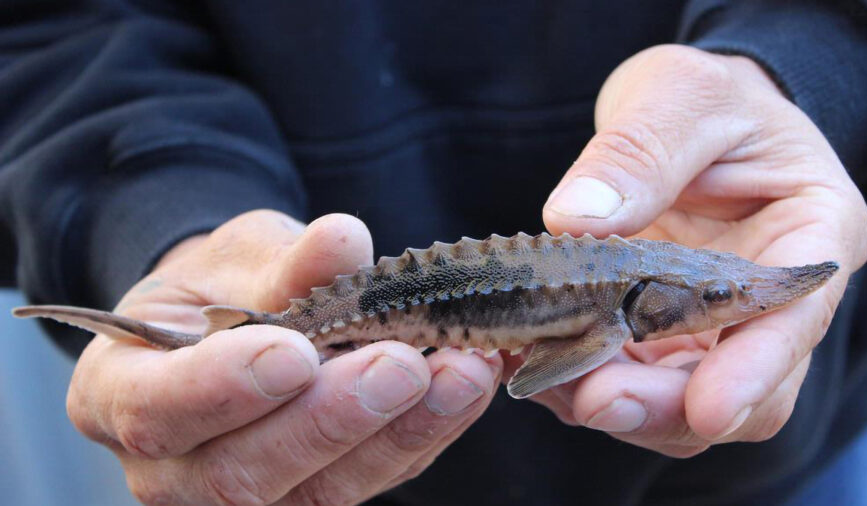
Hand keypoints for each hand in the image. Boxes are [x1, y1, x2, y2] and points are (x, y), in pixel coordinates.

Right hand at [66, 210, 501, 504]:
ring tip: (460, 372)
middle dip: (330, 420)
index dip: (226, 388)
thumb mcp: (237, 257)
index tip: (295, 352)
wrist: (238, 324)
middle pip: (242, 473)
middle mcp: (173, 468)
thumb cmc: (221, 288)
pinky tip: (464, 386)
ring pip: (319, 493)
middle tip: (401, 364)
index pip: (159, 410)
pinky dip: (424, 435)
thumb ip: (285, 261)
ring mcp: (247, 493)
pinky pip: (370, 481)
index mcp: (121, 395)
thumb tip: (342, 241)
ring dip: (399, 433)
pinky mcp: (314, 495)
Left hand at [509, 45, 866, 456]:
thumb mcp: (679, 95)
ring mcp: (711, 329)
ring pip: (683, 405)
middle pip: (743, 391)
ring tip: (550, 385)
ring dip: (620, 407)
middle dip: (668, 406)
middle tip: (594, 400)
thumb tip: (576, 220)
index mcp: (808, 233)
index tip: (706, 408)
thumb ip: (639, 152)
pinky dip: (583, 385)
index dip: (754, 373)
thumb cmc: (701, 98)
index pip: (793, 321)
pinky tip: (535, 367)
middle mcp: (767, 301)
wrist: (678, 119)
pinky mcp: (657, 339)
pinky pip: (630, 382)